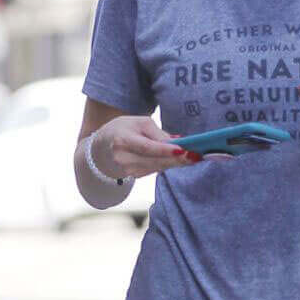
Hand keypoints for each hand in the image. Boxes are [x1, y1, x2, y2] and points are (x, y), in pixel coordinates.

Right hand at [87, 116, 201, 178]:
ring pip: (158, 167)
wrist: (103, 146)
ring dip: (177, 163)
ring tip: (195, 157)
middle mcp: (123, 158)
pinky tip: (182, 160)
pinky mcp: (134, 176)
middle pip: (155, 161)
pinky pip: (156, 170)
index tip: (182, 150)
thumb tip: (177, 142)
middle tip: (197, 155)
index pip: (147, 147)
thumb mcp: (139, 122)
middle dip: (178, 159)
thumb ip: (157, 133)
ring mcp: (128, 171)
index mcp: (122, 140)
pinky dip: (169, 165)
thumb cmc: (123, 129)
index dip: (165, 150)